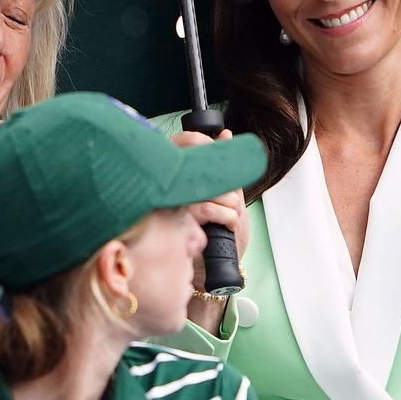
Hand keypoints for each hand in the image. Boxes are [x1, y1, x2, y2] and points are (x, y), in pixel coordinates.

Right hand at [171, 128, 251, 263]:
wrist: (213, 266)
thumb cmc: (216, 229)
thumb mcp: (224, 191)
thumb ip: (221, 163)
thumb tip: (225, 133)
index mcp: (176, 170)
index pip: (189, 139)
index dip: (211, 146)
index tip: (224, 165)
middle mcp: (168, 182)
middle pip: (204, 163)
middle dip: (228, 184)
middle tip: (231, 201)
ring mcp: (171, 201)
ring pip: (210, 185)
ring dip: (231, 204)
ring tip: (229, 217)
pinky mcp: (177, 221)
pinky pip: (207, 207)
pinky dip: (226, 216)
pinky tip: (226, 224)